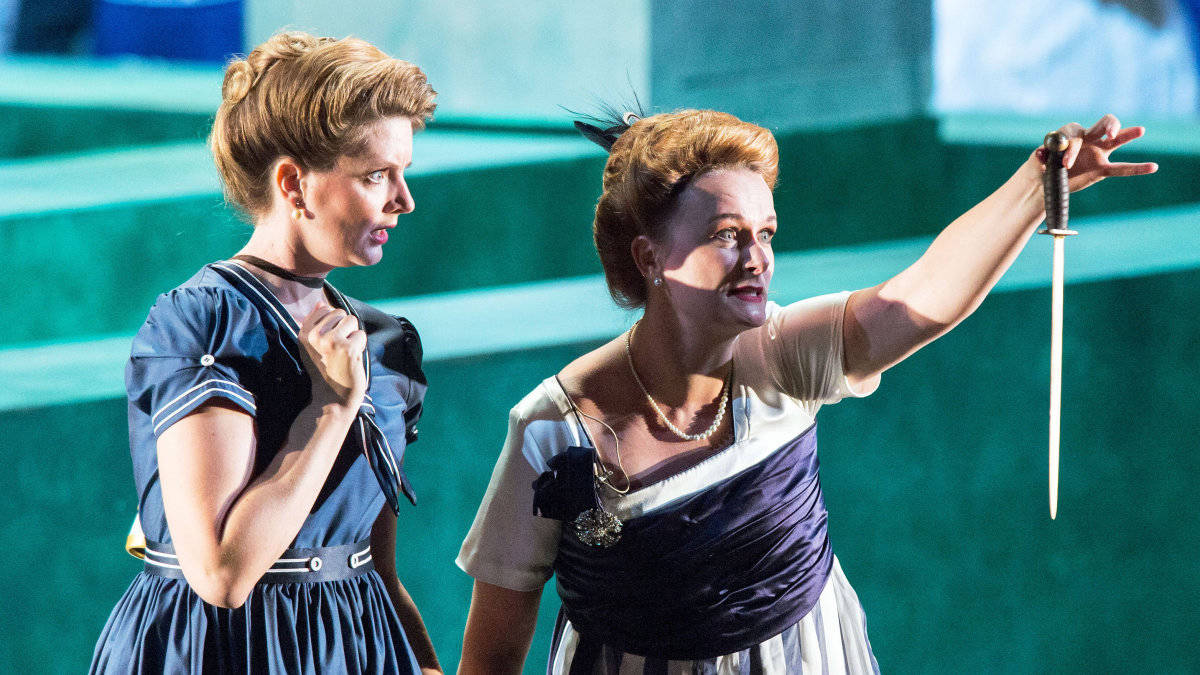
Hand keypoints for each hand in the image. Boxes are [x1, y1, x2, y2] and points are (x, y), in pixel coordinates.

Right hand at [298, 303, 367, 408]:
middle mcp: (315, 336)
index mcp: (304, 334)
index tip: (330, 342)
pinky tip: (352, 359)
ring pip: (352, 320)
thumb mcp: (312, 347)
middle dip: (345, 328)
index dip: (334, 323)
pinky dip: (360, 346)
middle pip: (340, 313)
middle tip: (339, 349)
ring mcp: (331, 341)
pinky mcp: (347, 348)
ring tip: (346, 352)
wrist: (332, 398)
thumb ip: (315, 324)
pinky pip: (361, 334)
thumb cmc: (325, 371)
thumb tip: (321, 302)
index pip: (324, 309)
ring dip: (353, 335)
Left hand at [1035, 114, 1157, 192]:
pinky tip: (1153, 167)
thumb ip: (1041, 155)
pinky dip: (1137, 168)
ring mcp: (1096, 153)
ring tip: (1140, 130)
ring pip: (1115, 140)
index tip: (1065, 164)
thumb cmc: (1038, 167)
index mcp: (1069, 134)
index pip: (1076, 135)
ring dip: (1126, 134)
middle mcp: (1086, 139)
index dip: (1072, 148)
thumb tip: (1041, 153)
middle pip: (1102, 125)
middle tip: (1109, 133)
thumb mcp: (1036, 161)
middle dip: (1107, 126)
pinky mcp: (1101, 169)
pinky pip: (1121, 168)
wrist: (1042, 182)